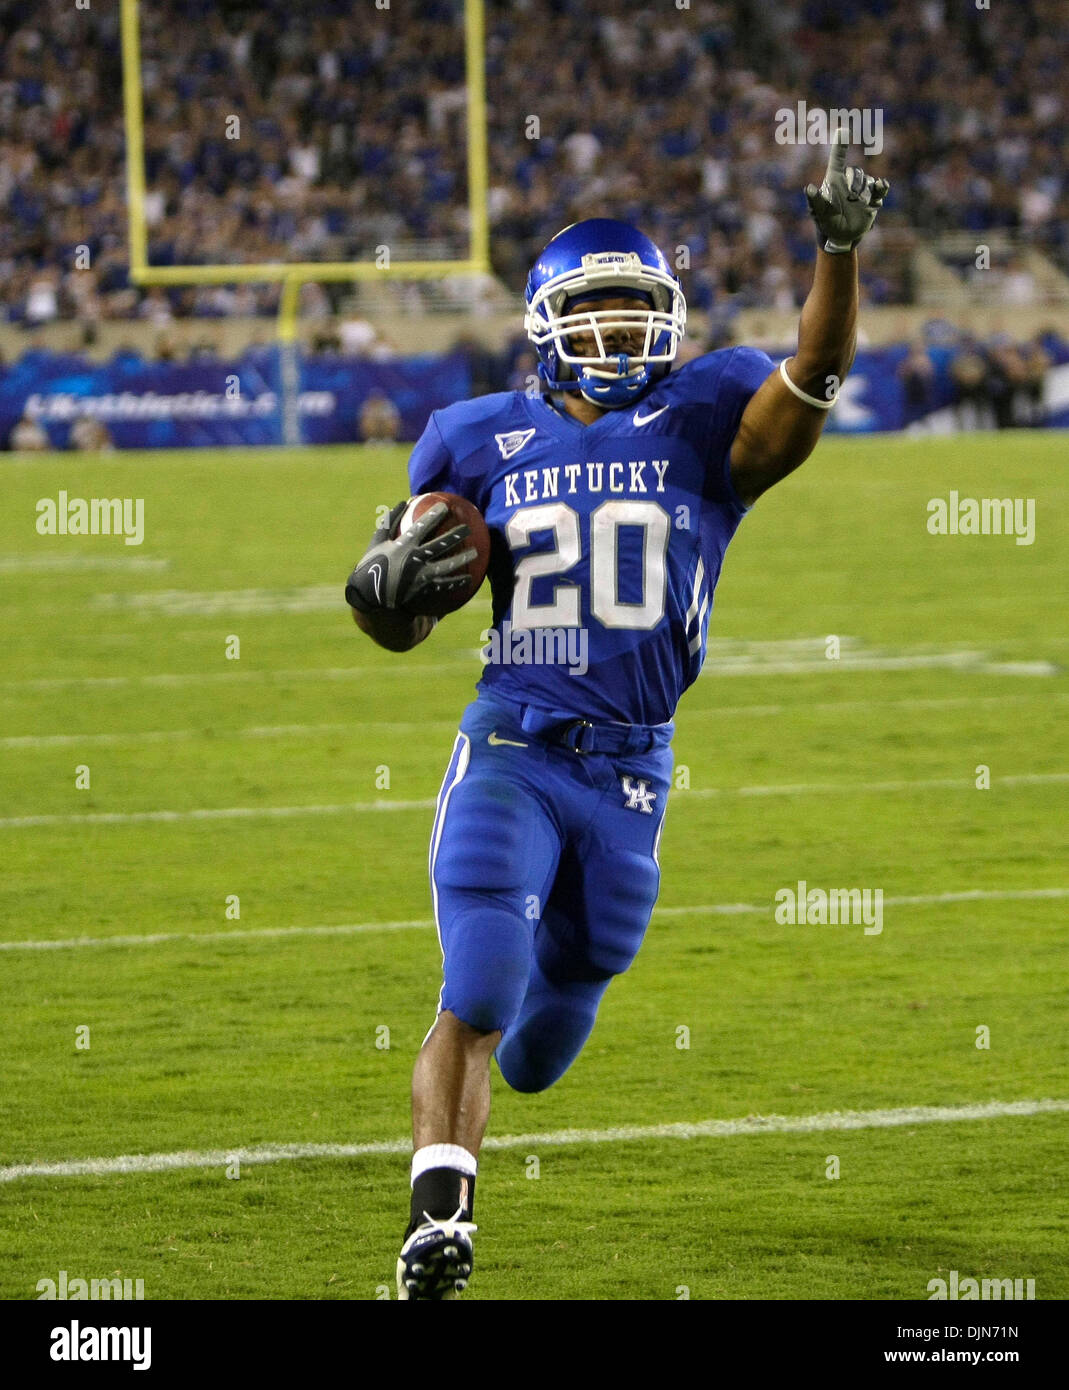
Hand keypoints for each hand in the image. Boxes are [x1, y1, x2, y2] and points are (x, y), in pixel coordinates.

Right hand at [344, 500, 476, 616]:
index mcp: (402, 546)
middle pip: (439, 545)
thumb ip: (391, 520)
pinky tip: (469, 579)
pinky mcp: (422, 589)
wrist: (370, 595)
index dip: (433, 515)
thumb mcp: (378, 540)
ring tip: (475, 552)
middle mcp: (413, 560)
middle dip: (455, 536)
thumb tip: (405, 501)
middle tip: (467, 528)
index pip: (420, 527)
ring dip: (462, 559)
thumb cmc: (372, 563)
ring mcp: (419, 576)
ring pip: (445, 566)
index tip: (445, 507)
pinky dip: (456, 582)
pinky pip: (443, 585)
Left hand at [805, 127, 888, 253]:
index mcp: (834, 180)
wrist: (842, 236)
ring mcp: (861, 189)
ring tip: (857, 204)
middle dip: (854, 184)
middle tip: (850, 199)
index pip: (837, 160)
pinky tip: (880, 187)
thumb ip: (815, 200)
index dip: (840, 145)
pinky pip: (880, 188)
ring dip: (864, 191)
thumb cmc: (827, 222)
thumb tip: (808, 188)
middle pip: (856, 172)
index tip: (843, 130)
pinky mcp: (872, 198)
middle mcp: (848, 182)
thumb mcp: (820, 213)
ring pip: (867, 181)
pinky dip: (881, 187)